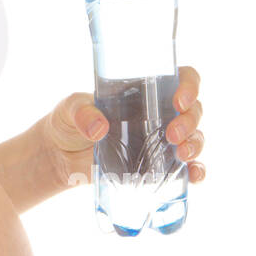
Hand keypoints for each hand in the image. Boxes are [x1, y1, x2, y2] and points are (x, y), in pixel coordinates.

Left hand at [41, 65, 205, 190]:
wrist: (59, 157)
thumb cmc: (67, 122)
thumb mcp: (69, 109)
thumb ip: (81, 113)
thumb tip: (100, 129)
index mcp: (142, 91)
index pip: (180, 79)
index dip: (189, 86)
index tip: (179, 100)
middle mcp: (157, 113)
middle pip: (192, 110)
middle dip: (190, 121)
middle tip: (173, 134)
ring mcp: (159, 140)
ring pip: (193, 137)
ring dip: (195, 144)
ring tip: (181, 154)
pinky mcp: (156, 166)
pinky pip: (186, 168)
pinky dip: (196, 171)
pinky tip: (194, 176)